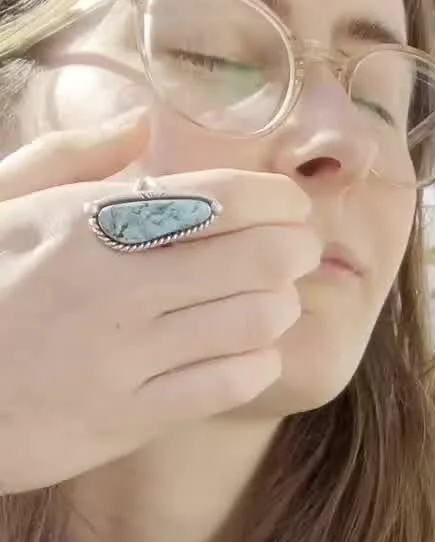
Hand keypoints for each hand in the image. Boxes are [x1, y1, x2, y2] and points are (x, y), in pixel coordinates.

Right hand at [0, 109, 319, 491]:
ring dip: (279, 307)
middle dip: (295, 249)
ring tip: (273, 302)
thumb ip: (70, 158)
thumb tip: (139, 122)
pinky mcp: (129, 419)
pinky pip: (226, 384)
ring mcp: (125, 357)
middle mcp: (115, 286)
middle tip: (299, 251)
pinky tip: (248, 353)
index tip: (289, 205)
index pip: (219, 198)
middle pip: (257, 257)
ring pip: (252, 322)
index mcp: (87, 221)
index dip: (275, 199)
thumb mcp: (0, 205)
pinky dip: (254, 364)